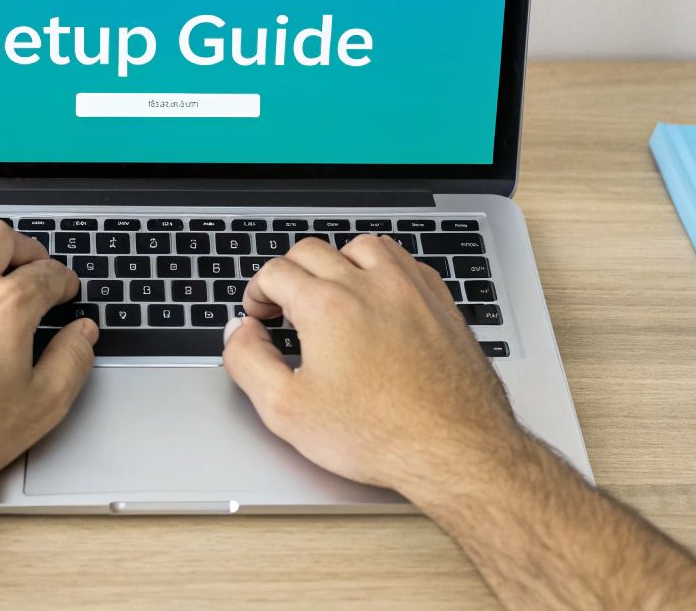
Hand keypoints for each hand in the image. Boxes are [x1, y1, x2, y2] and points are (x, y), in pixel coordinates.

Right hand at [222, 234, 528, 493]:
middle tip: (286, 307)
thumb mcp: (286, 410)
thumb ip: (248, 361)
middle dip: (290, 275)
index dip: (257, 293)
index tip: (260, 315)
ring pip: (363, 247)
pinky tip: (379, 297)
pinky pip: (405, 262)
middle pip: (314, 251)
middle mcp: (370, 284)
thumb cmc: (379, 434)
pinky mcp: (440, 303)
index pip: (275, 272)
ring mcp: (410, 289)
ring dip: (339, 263)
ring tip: (332, 295)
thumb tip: (240, 332)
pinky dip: (383, 270)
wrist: (455, 449)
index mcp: (327, 304)